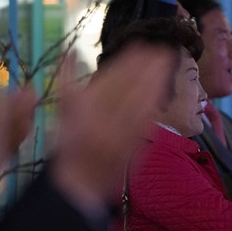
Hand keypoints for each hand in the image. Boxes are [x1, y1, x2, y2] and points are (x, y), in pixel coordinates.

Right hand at [51, 48, 173, 211]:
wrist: (79, 185)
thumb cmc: (70, 146)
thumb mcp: (64, 113)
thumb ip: (68, 81)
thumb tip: (72, 52)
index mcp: (84, 112)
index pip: (110, 81)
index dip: (127, 62)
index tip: (139, 45)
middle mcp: (104, 123)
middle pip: (130, 90)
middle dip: (147, 67)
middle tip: (161, 48)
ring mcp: (121, 137)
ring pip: (142, 103)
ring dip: (156, 81)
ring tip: (166, 62)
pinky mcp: (134, 147)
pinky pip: (146, 122)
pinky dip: (155, 102)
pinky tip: (162, 90)